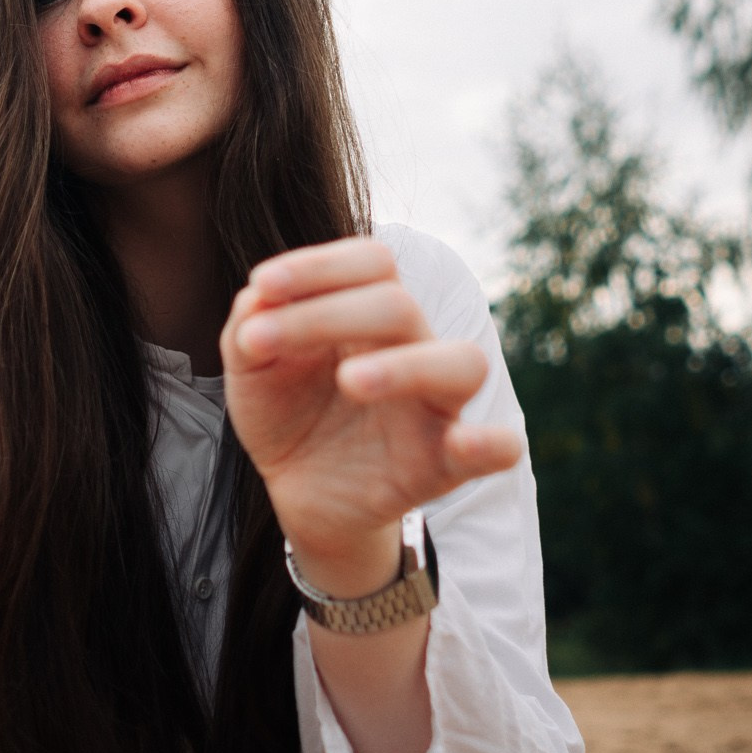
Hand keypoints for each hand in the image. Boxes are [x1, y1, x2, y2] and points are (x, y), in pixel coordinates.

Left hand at [221, 238, 520, 598]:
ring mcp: (435, 405)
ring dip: (406, 366)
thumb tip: (259, 295)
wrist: (296, 490)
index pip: (372, 262)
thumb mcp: (251, 366)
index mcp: (370, 314)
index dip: (320, 264)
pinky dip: (492, 443)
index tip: (263, 285)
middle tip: (261, 341)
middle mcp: (413, 348)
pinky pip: (500, 447)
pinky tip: (461, 443)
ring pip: (462, 363)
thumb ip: (250, 323)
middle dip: (327, 314)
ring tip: (349, 381)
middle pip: (400, 306)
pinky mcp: (445, 464)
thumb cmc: (284, 411)